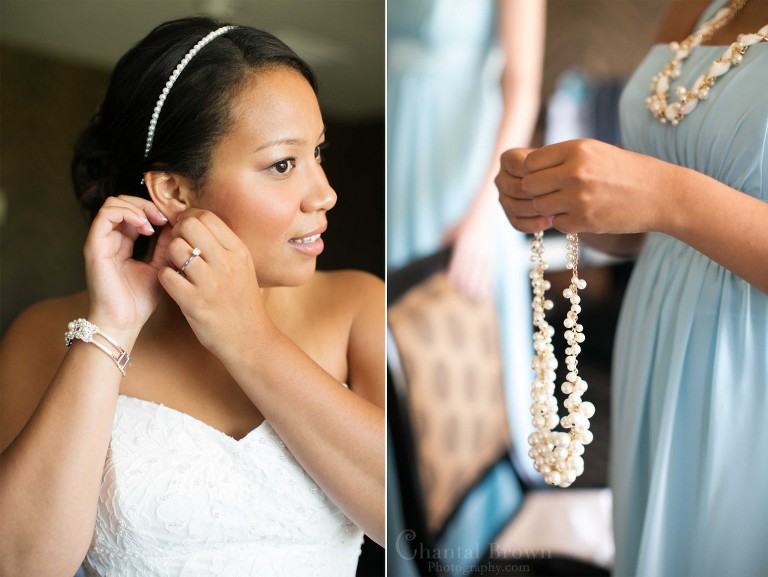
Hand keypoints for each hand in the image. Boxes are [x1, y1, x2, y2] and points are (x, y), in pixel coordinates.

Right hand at [84, 195, 170, 338]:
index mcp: (123, 244)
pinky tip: (145, 228)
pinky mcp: (94, 246)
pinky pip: (106, 215)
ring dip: (137, 207)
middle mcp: (110, 240)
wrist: (123, 323)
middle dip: (146, 204)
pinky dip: (127, 213)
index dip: (153, 210)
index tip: (172, 220)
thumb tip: (177, 226)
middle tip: (164, 217)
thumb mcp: (160, 267)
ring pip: (113, 203)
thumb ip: (166, 247)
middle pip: (122, 203)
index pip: (134, 213)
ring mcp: (100, 241)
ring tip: (154, 222)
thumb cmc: (139, 302)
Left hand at [157, 209, 267, 358]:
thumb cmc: (242, 301)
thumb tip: (196, 222)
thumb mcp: (243, 267)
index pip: (207, 216)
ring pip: (175, 248)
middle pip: (189, 226)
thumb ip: (223, 246)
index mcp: (239, 251)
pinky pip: (166, 275)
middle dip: (177, 231)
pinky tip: (174, 283)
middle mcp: (226, 263)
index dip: (189, 217)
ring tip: (177, 267)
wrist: (250, 338)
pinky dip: (165, 277)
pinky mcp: (195, 302)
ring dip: (169, 255)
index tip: (185, 229)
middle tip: (178, 245)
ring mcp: (210, 283)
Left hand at [441, 196, 495, 300]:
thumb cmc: (460, 227)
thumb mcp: (448, 233)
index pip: (459, 260)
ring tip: (473, 296)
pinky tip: (485, 291)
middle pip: (470, 267)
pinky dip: (488, 281)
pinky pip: (489, 270)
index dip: (456, 272)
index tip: (452, 283)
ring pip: (481, 270)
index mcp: (464, 242)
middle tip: (463, 294)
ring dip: (478, 284)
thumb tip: (440, 263)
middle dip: (467, 281)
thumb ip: (442, 246)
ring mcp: (484, 251)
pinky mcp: (491, 254)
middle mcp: (475, 247)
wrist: (481, 216)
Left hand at [496, 139, 667, 233]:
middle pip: (529, 186)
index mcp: (576, 149)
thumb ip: (560, 158)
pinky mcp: (584, 221)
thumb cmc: (624, 170)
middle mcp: (575, 172)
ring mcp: (578, 198)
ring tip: (567, 203)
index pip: (530, 162)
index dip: (533, 171)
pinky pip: (556, 224)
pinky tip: (582, 214)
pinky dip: (564, 222)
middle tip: (551, 193)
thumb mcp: (593, 151)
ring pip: (539, 207)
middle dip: (536, 191)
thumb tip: (524, 171)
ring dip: (548, 208)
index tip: (544, 175)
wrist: (661, 194)